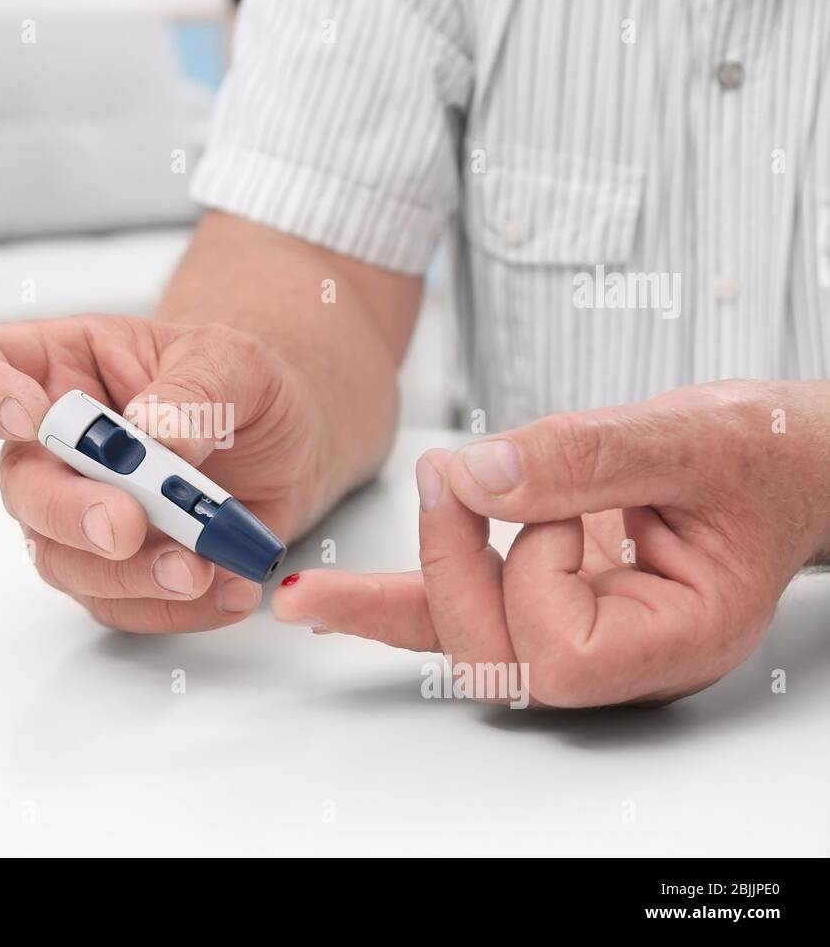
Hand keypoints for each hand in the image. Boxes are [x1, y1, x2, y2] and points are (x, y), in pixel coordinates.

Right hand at [0, 314, 338, 631]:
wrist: (286, 447)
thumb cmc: (239, 388)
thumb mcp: (236, 362)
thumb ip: (196, 391)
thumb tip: (154, 433)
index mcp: (56, 368)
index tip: (28, 417)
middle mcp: (50, 448)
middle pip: (19, 486)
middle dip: (70, 512)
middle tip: (124, 527)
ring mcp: (74, 514)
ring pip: (63, 560)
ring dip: (128, 574)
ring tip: (199, 569)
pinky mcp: (113, 573)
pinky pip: (120, 605)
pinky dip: (175, 608)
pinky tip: (227, 587)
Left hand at [272, 380, 829, 706]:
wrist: (776, 462)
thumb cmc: (764, 460)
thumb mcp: (694, 439)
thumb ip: (588, 457)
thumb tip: (477, 472)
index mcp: (677, 639)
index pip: (564, 651)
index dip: (531, 567)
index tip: (548, 493)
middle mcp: (620, 658)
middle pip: (494, 656)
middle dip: (449, 565)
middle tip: (447, 473)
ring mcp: (577, 634)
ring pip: (458, 641)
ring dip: (393, 594)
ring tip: (320, 578)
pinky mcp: (541, 598)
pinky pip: (454, 611)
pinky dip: (386, 601)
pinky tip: (323, 602)